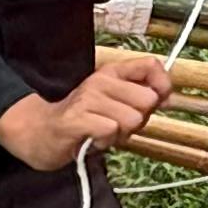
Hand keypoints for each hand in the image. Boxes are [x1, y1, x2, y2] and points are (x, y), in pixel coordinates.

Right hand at [0, 58, 171, 171]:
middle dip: (139, 120)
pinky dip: (105, 142)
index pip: (152, 65)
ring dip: (120, 134)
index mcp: (113, 72)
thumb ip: (140, 98)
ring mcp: (88, 98)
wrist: (39, 132)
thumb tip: (168, 97)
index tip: (157, 103)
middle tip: (119, 125)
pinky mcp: (76, 119)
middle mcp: (101, 80)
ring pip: (132, 118)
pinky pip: (110, 130)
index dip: (163, 86)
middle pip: (147, 100)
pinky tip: (92, 140)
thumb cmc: (83, 120)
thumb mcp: (114, 104)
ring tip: (103, 133)